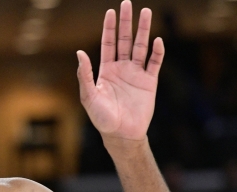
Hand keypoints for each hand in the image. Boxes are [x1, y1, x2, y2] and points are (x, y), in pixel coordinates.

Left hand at [76, 1, 163, 141]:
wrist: (121, 134)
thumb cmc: (102, 118)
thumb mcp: (89, 96)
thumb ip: (84, 75)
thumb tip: (79, 53)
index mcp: (106, 70)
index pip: (108, 44)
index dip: (109, 28)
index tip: (110, 12)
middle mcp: (122, 69)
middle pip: (125, 40)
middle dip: (126, 22)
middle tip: (128, 4)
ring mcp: (136, 74)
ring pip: (141, 47)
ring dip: (144, 30)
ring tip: (146, 12)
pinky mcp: (150, 82)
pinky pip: (154, 63)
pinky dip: (157, 52)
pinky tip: (157, 40)